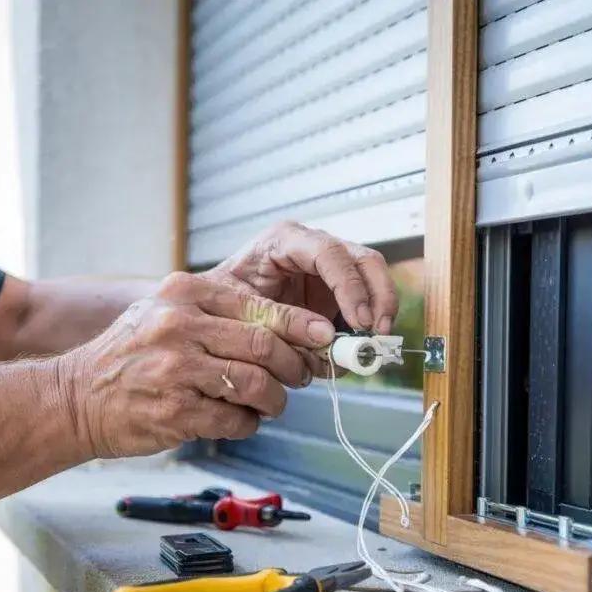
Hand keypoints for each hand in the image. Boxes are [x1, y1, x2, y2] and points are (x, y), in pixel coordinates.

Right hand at [57, 271, 337, 458]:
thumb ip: (222, 313)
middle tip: (302, 376)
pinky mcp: (175, 412)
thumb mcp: (167, 313)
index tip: (325, 337)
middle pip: (266, 347)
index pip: (260, 307)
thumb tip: (292, 327)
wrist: (75, 398)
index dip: (301, 325)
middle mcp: (179, 326)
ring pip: (258, 385)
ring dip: (276, 400)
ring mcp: (175, 370)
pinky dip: (249, 424)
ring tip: (270, 403)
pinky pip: (237, 420)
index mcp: (184, 293)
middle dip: (296, 366)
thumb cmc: (131, 356)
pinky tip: (240, 420)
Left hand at [206, 220, 399, 376]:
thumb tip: (328, 341)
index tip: (360, 321)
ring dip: (379, 313)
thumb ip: (281, 323)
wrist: (211, 308)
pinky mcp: (335, 293)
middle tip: (378, 332)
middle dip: (379, 296)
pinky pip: (363, 305)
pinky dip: (365, 329)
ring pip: (372, 279)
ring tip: (369, 346)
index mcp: (285, 240)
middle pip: (364, 260)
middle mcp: (313, 248)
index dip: (350, 287)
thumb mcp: (239, 309)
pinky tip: (355, 350)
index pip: (330, 253)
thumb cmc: (218, 301)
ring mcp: (328, 270)